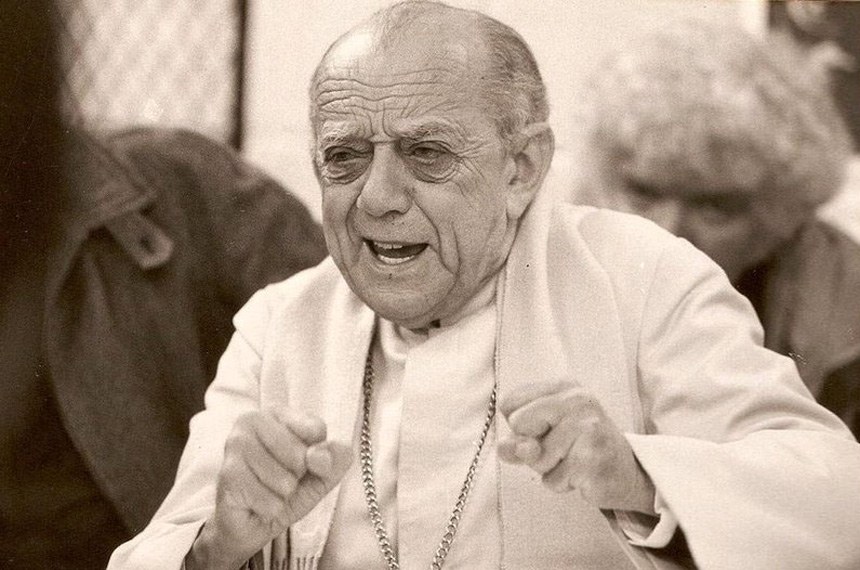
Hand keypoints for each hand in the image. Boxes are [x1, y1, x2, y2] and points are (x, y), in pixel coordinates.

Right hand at [187, 409, 351, 569]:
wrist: (250, 522)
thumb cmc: (285, 489)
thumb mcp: (321, 474)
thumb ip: (334, 460)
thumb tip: (321, 457)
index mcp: (277, 413)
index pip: (316, 430)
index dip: (319, 456)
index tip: (304, 460)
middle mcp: (252, 420)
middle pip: (301, 456)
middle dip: (298, 477)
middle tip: (281, 479)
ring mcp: (236, 446)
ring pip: (285, 480)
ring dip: (283, 495)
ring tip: (267, 490)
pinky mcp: (227, 475)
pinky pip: (270, 501)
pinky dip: (270, 508)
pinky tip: (255, 502)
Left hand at [497, 380, 654, 514]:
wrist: (626, 471)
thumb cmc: (577, 447)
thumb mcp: (543, 435)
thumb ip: (518, 439)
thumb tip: (505, 447)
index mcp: (563, 387)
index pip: (510, 402)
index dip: (519, 425)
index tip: (545, 428)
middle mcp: (577, 400)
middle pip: (518, 423)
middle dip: (532, 446)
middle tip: (561, 447)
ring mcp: (588, 428)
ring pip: (536, 457)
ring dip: (549, 468)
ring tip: (573, 460)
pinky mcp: (592, 458)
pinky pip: (552, 479)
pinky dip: (561, 483)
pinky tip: (581, 473)